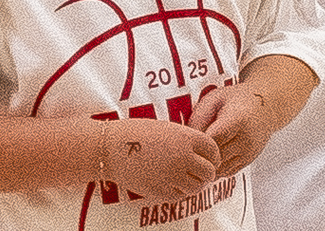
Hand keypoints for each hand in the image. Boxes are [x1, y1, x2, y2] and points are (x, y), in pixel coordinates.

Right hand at [101, 117, 219, 203]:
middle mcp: (182, 158)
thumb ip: (186, 140)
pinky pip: (179, 196)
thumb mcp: (167, 128)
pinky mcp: (160, 191)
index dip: (213, 155)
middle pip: (209, 171)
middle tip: (200, 172)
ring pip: (196, 187)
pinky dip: (179, 192)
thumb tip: (203, 154)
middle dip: (207, 172)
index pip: (214, 150)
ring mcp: (172, 176)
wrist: (110, 148)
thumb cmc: (136, 133)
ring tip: (186, 179)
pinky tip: (172, 184)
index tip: (209, 158)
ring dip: (195, 184)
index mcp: (186, 138)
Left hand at [188, 84, 278, 177]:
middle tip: (187, 149)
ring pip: (219, 169)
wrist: (266, 107)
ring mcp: (249, 153)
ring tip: (197, 153)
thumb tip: (186, 140)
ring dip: (206, 164)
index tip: (187, 139)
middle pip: (215, 157)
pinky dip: (215, 167)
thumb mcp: (215, 99)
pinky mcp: (248, 161)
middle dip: (199, 155)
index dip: (196, 142)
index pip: (212, 140)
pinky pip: (226, 172)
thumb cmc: (236, 100)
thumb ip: (200, 117)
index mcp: (238, 120)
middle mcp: (246, 140)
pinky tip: (210, 156)